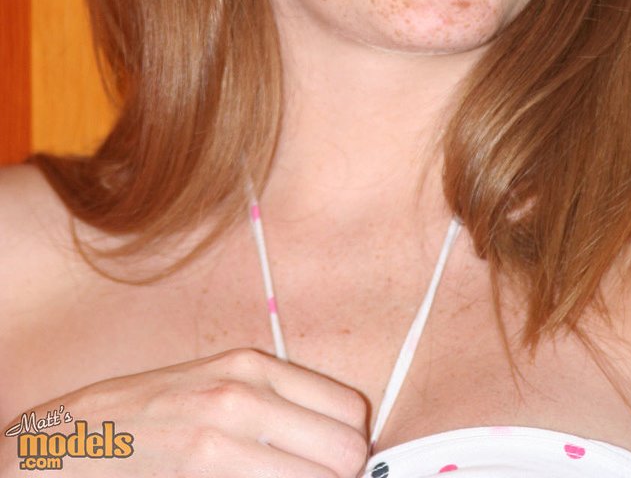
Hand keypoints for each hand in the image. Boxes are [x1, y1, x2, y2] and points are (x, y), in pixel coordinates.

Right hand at [2, 348, 368, 476]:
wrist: (75, 440)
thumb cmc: (150, 413)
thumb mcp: (217, 385)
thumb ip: (276, 404)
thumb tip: (340, 441)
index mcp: (252, 367)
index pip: (350, 410)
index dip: (348, 444)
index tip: (332, 462)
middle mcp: (242, 398)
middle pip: (345, 453)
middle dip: (337, 475)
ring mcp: (220, 445)